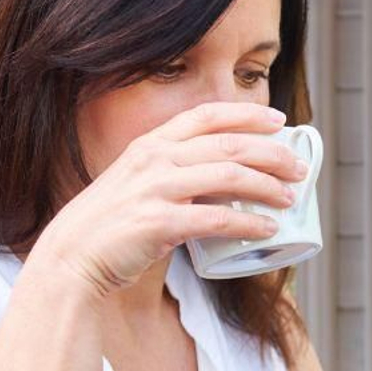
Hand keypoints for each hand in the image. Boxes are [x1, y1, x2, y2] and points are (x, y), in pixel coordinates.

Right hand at [34, 102, 307, 297]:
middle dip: (271, 153)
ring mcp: (154, 189)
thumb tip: (226, 179)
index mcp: (151, 143)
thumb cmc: (113, 224)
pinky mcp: (157, 223)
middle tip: (299, 168)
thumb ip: (175, 174)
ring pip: (228, 176)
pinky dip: (248, 222)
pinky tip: (267, 230)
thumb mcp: (140, 183)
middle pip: (228, 145)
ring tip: (290, 198)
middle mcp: (154, 159)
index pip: (207, 115)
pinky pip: (216, 218)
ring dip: (267, 186)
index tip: (280, 120)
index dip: (247, 114)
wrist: (72, 257)